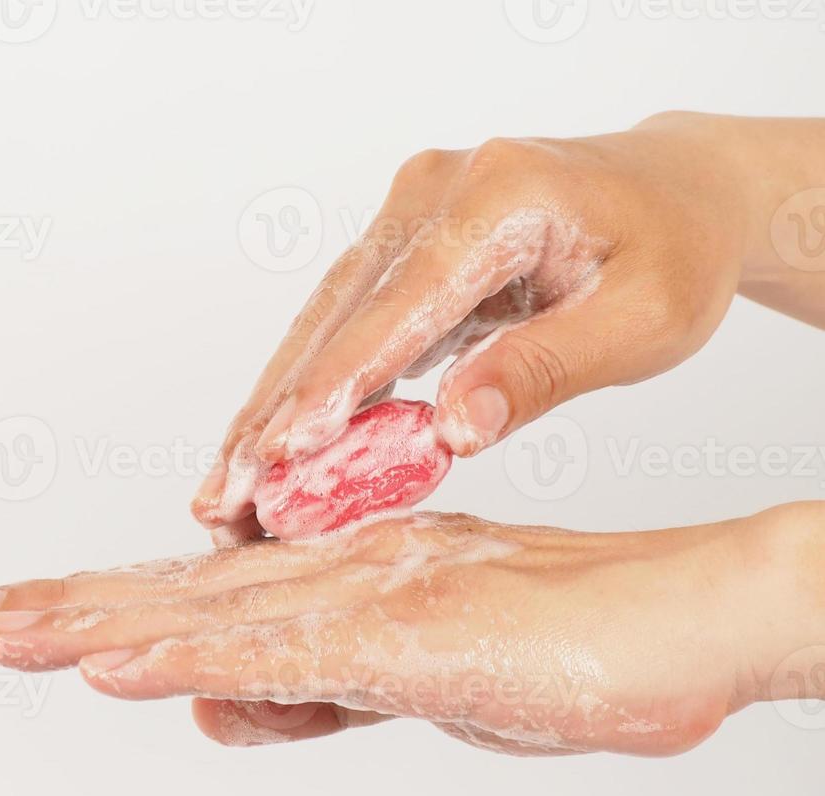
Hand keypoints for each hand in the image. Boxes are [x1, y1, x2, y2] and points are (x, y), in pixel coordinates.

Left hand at [0, 505, 824, 756]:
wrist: (665, 620)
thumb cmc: (547, 646)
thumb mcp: (393, 687)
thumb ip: (298, 699)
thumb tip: (197, 716)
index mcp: (315, 582)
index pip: (176, 600)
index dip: (83, 607)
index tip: (1, 614)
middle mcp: (314, 576)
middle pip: (160, 598)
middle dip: (51, 609)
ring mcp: (346, 601)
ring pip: (192, 616)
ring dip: (87, 625)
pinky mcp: (388, 640)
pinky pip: (268, 656)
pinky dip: (182, 660)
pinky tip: (111, 667)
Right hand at [192, 112, 794, 541]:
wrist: (677, 192)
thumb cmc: (674, 253)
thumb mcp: (643, 320)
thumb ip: (543, 369)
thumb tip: (452, 432)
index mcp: (497, 196)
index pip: (398, 308)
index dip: (334, 387)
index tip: (281, 453)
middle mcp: (432, 191)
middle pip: (335, 319)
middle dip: (274, 417)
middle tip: (221, 502)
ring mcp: (404, 212)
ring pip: (320, 326)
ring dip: (270, 412)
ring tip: (223, 494)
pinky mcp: (394, 244)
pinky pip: (339, 326)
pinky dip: (303, 393)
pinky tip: (266, 451)